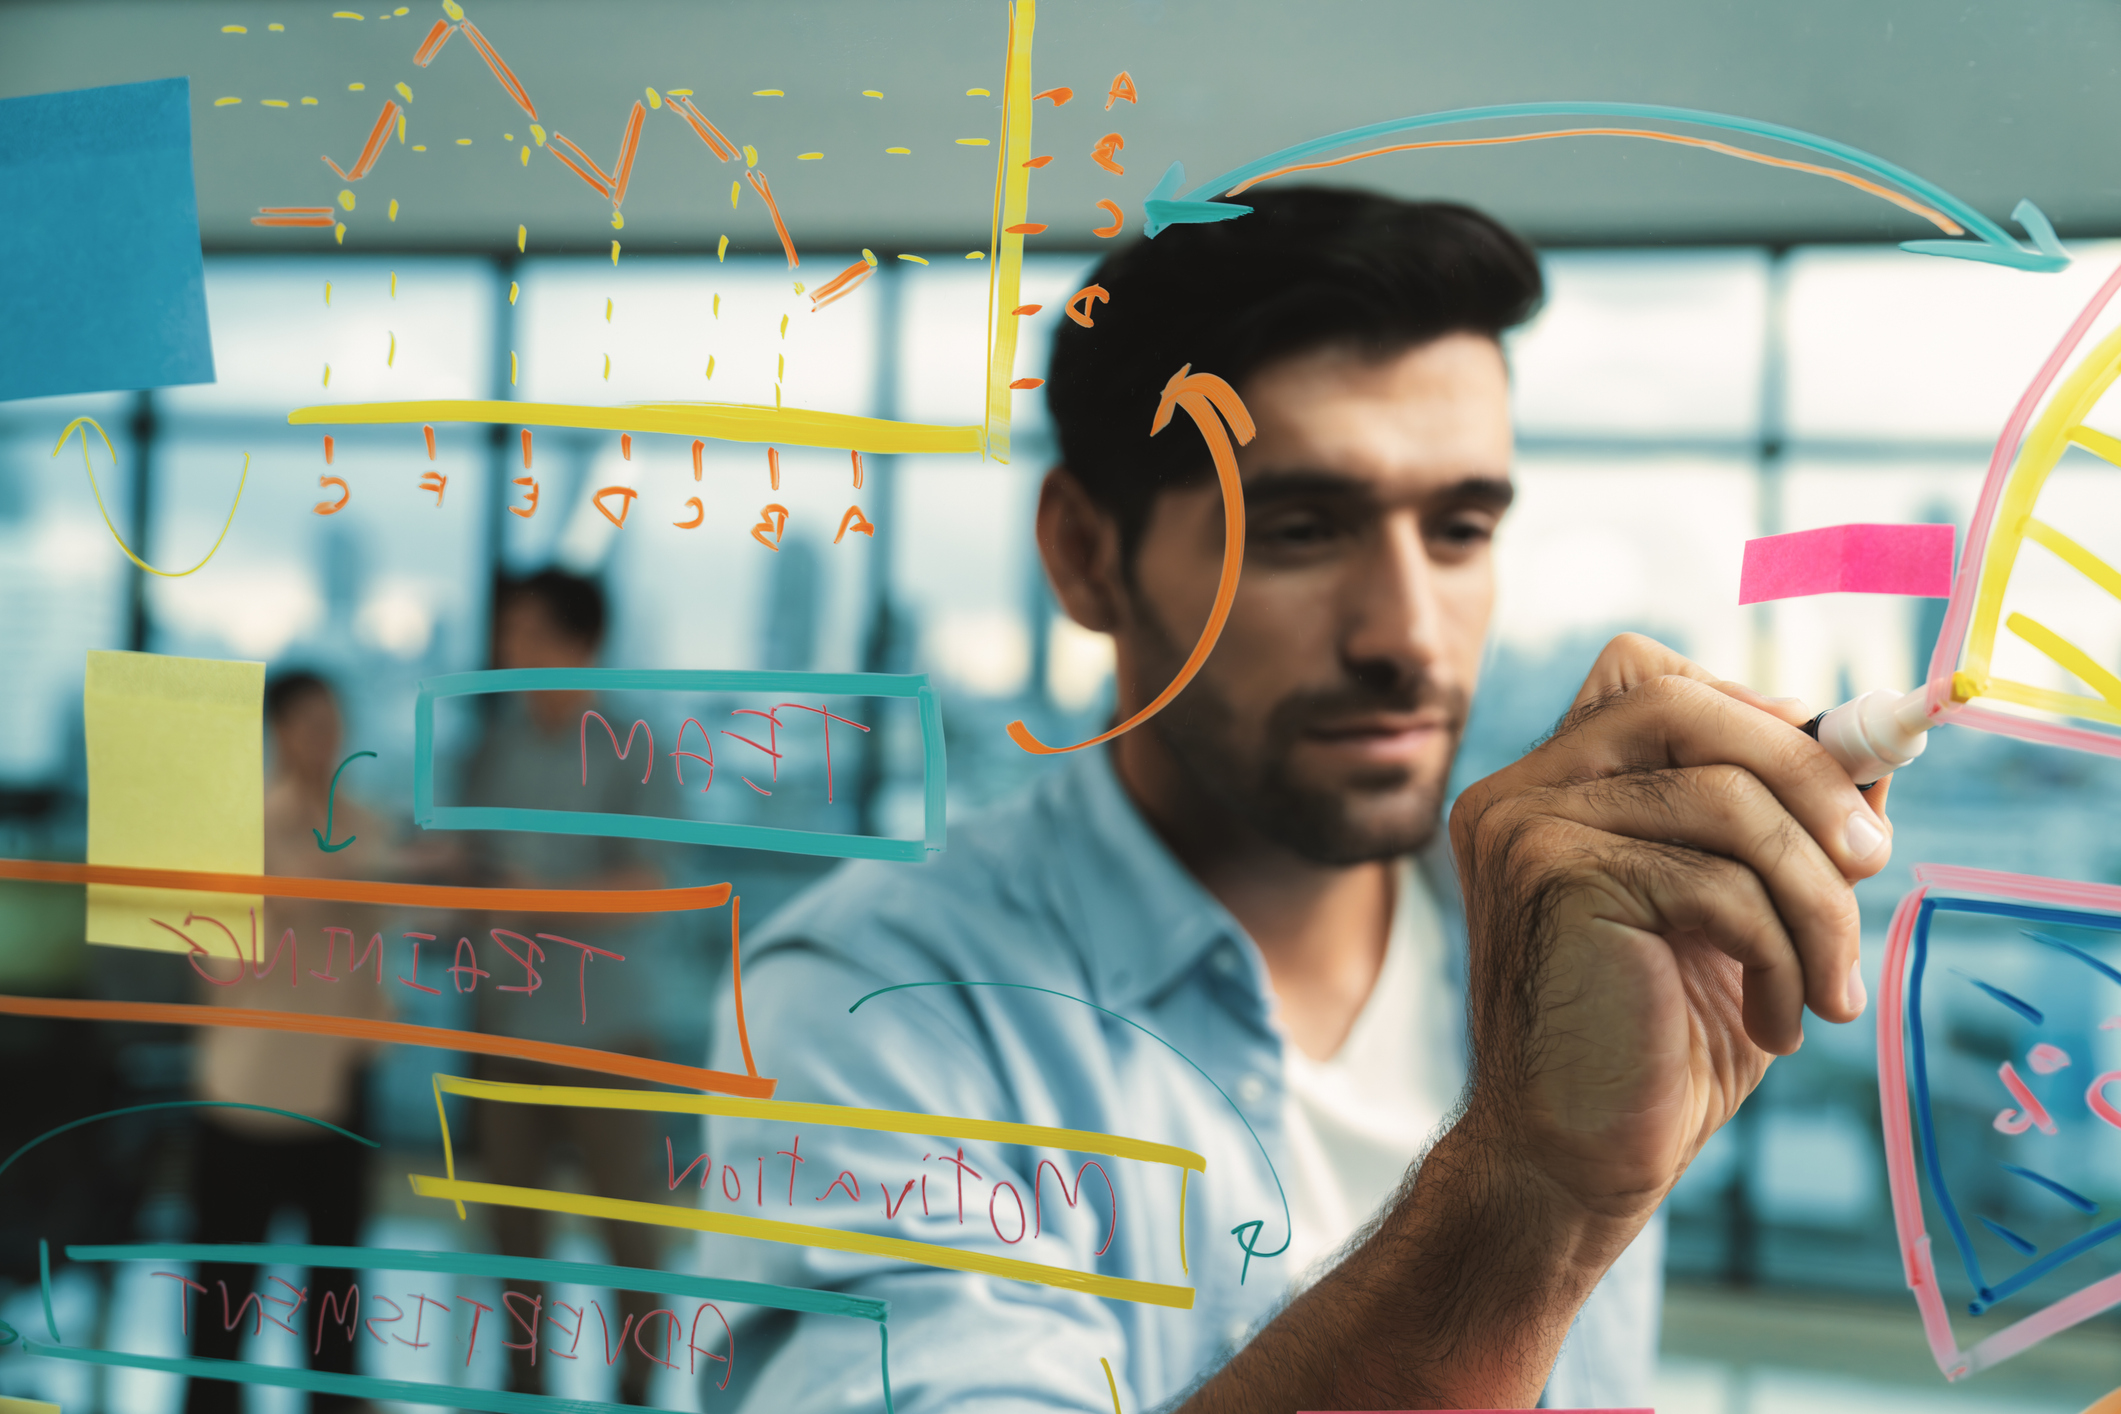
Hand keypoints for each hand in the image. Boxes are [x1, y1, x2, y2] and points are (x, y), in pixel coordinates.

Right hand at [1447, 633, 1890, 1228]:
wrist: (1572, 1163)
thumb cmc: (1654, 1044)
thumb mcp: (1735, 913)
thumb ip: (1776, 826)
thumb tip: (1871, 755)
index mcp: (1548, 786)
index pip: (1647, 677)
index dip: (1751, 712)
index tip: (1830, 799)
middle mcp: (1520, 792)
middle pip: (1681, 703)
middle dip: (1804, 775)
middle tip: (1872, 862)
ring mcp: (1528, 829)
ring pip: (1723, 798)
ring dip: (1814, 897)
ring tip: (1831, 984)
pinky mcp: (1556, 880)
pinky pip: (1718, 880)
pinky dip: (1781, 954)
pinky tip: (1779, 1021)